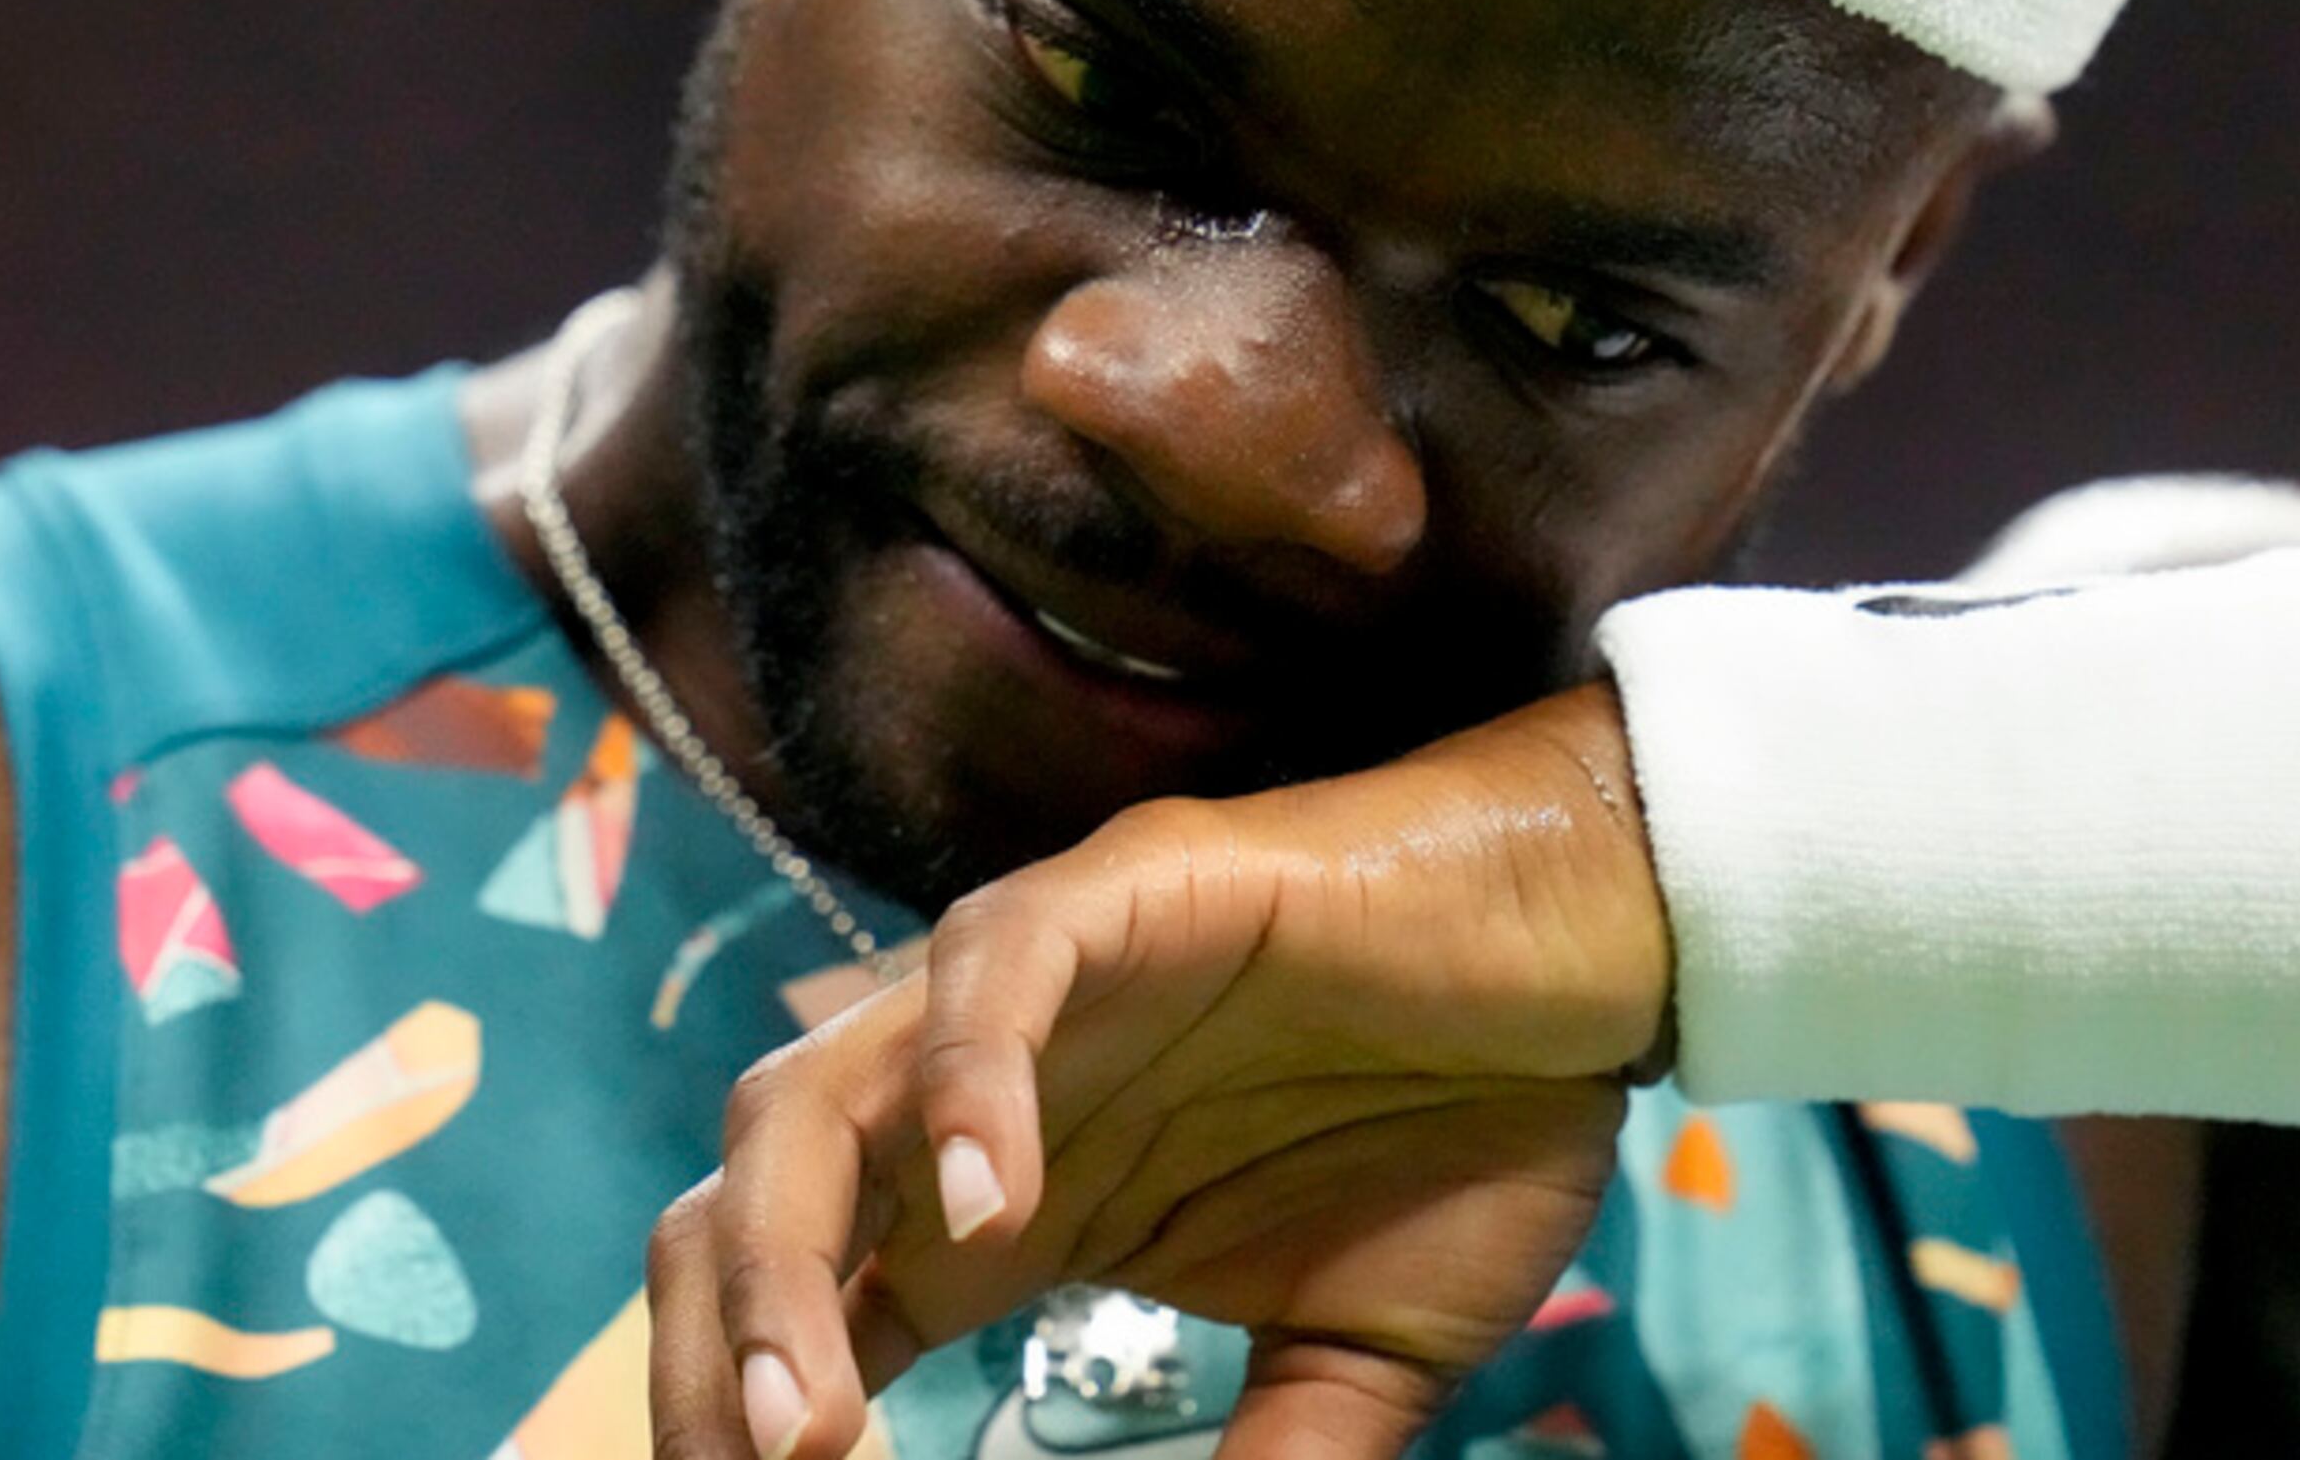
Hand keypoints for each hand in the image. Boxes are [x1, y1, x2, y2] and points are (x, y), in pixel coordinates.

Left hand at [646, 682, 1672, 1459]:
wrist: (1589, 967)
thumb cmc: (1467, 1132)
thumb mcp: (1354, 1359)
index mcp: (1000, 1214)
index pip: (806, 1310)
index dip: (744, 1415)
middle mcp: (975, 1100)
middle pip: (747, 1205)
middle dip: (711, 1355)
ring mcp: (1032, 987)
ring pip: (814, 1091)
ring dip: (778, 1254)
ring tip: (808, 1416)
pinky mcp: (1121, 891)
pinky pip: (992, 964)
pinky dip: (965, 1083)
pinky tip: (991, 1209)